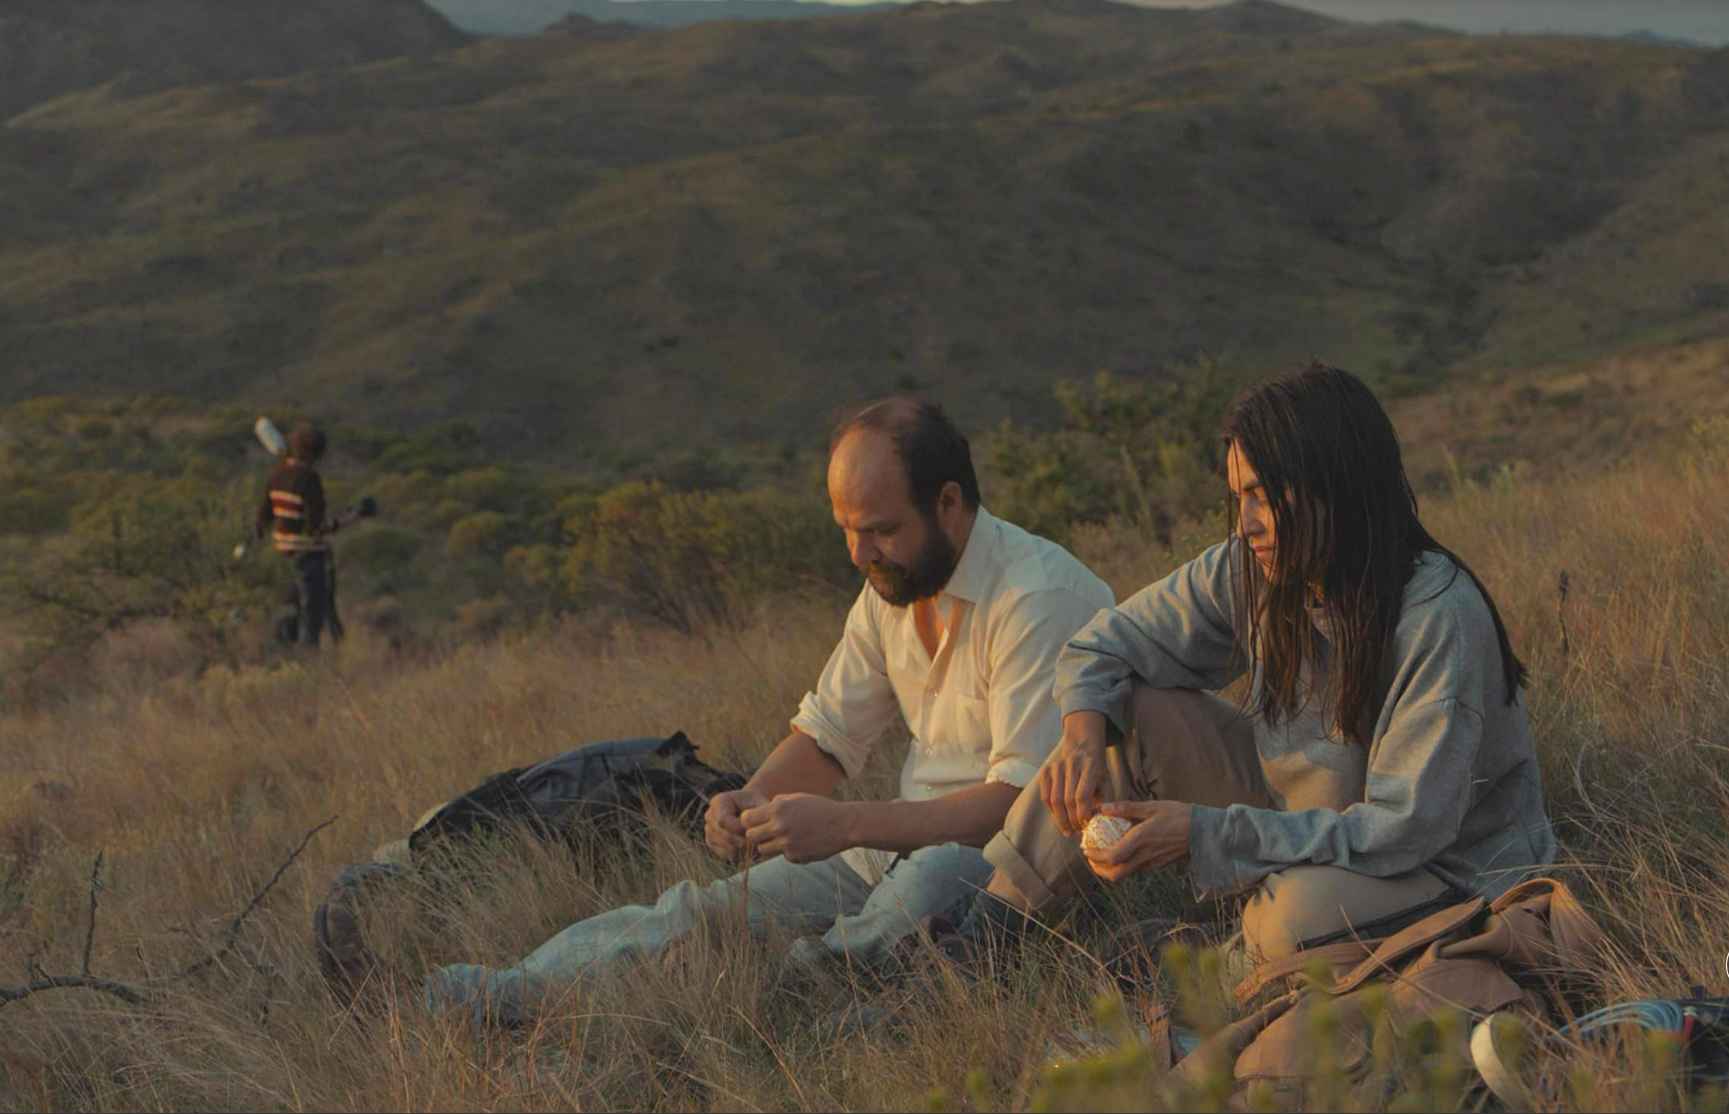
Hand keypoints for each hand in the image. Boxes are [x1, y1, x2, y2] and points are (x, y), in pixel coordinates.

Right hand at [705, 787, 767, 861]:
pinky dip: (740, 854)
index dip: (739, 829)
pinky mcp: (712, 842)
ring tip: (756, 844)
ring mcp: (709, 830)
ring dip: (743, 848)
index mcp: (718, 801)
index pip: (723, 821)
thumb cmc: (758, 805)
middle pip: (724, 835)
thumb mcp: (760, 805)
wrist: (752, 808)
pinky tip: (749, 847)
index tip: (755, 831)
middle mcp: (710, 815)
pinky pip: (726, 854)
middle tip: (759, 842)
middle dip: (743, 841)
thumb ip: (756, 816)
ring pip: (726, 846)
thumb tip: (748, 833)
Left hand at [740, 793, 852, 863]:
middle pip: (751, 837)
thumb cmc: (821, 808)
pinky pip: (783, 855)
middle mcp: (779, 827)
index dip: (748, 821)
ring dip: (770, 844)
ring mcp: (787, 843)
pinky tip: (802, 843)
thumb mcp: (798, 797)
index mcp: (777, 809)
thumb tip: (761, 809)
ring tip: (784, 837)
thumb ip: (777, 802)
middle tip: (766, 832)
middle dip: (756, 834)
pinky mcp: (795, 856)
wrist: (844, 825)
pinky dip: (789, 851)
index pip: (746, 819)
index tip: (754, 822)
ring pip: (763, 849)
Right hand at [1039, 715, 1109, 837]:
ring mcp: (1056, 765)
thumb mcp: (1107, 786)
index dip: (1083, 815)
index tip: (1086, 827)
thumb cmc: (1097, 774)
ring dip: (1061, 820)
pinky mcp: (1045, 770)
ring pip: (1054, 800)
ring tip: (1069, 830)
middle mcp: (1072, 763)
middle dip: (1072, 820)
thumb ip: (1106, 804)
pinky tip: (1060, 820)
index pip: (1082, 796)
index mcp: (1090, 766)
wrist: (1083, 751)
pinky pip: (1045, 797)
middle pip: (1067, 800)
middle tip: (1077, 832)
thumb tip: (1097, 823)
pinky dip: (1052, 812)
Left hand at [1082, 799, 1191, 883]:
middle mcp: (1145, 856)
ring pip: (1125, 876)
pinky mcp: (1157, 865)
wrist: (1204, 832)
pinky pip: (1135, 871)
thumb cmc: (1179, 815)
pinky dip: (1122, 867)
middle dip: (1098, 869)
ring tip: (1101, 857)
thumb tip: (1104, 807)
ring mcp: (1152, 863)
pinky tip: (1119, 855)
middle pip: (1116, 874)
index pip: (1112, 857)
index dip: (1095, 857)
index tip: (1085, 849)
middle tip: (1090, 857)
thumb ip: (1127, 808)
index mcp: (1141, 840)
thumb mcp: (1152, 806)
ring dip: (1109, 870)